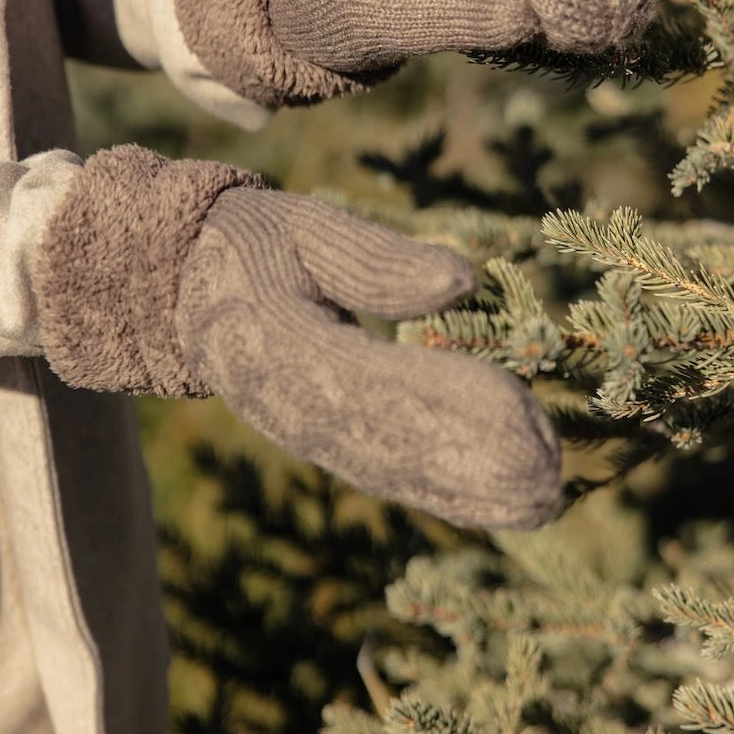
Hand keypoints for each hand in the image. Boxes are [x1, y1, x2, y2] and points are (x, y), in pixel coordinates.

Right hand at [35, 147, 560, 530]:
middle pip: (396, 447)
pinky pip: (390, 474)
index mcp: (286, 347)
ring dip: (474, 493)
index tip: (524, 408)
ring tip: (545, 501)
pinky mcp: (324, 442)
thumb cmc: (247, 245)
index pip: (381, 383)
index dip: (454, 401)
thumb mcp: (301, 229)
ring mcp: (310, 433)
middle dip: (479, 466)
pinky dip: (447, 493)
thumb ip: (375, 259)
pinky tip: (500, 504)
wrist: (177, 290)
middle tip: (555, 477)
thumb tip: (462, 280)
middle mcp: (297, 407)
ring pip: (398, 474)